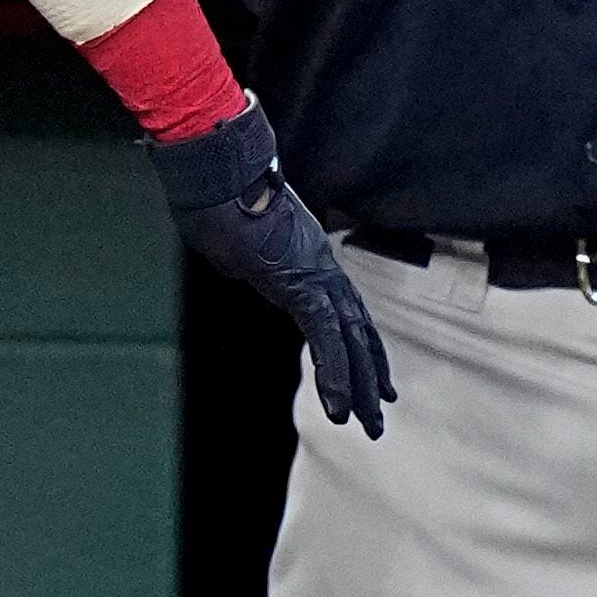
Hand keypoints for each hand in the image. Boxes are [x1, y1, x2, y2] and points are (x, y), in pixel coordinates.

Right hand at [146, 100, 393, 436]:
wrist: (217, 172)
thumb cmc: (217, 197)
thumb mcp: (233, 240)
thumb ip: (245, 255)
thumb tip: (240, 263)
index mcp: (306, 258)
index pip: (344, 310)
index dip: (362, 345)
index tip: (375, 378)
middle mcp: (319, 265)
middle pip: (355, 328)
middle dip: (369, 374)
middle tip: (380, 415)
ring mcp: (314, 271)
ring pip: (349, 337)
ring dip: (360, 384)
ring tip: (369, 424)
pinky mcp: (301, 280)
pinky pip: (324, 335)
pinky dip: (334, 371)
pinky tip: (338, 405)